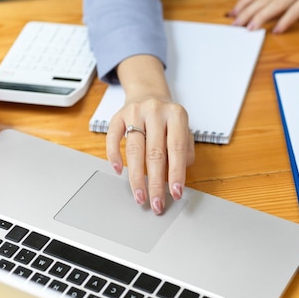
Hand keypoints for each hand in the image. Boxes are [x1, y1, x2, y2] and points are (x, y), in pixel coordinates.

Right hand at [106, 55, 194, 214]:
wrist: (148, 94)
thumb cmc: (168, 119)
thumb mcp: (184, 129)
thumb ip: (185, 149)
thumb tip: (180, 173)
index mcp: (177, 114)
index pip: (176, 148)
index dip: (176, 173)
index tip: (175, 193)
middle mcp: (156, 111)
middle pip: (154, 153)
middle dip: (155, 182)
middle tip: (156, 203)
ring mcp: (135, 112)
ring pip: (134, 150)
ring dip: (136, 177)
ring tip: (140, 196)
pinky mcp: (117, 116)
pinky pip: (113, 138)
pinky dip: (114, 156)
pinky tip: (118, 171)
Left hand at [229, 0, 298, 32]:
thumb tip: (263, 11)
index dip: (245, 2)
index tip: (233, 14)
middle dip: (249, 12)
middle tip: (236, 25)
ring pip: (278, 3)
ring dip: (262, 17)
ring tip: (251, 29)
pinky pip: (296, 9)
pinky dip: (285, 21)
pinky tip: (276, 30)